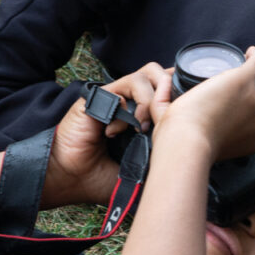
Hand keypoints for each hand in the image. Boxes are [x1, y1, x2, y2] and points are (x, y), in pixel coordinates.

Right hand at [43, 62, 173, 207]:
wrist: (68, 180)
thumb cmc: (97, 178)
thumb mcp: (137, 171)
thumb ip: (157, 159)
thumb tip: (186, 163)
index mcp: (136, 115)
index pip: (164, 90)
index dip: (176, 95)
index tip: (184, 113)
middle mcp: (125, 102)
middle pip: (157, 74)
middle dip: (168, 91)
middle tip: (166, 117)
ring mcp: (111, 98)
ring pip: (143, 76)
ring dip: (150, 100)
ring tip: (142, 126)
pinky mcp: (97, 97)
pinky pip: (124, 86)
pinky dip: (131, 105)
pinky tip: (124, 127)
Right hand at [151, 45, 254, 162]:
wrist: (187, 146)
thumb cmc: (181, 120)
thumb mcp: (176, 93)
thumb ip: (174, 84)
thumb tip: (166, 81)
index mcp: (241, 80)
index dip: (254, 57)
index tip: (249, 55)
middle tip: (249, 75)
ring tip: (248, 97)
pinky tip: (249, 115)